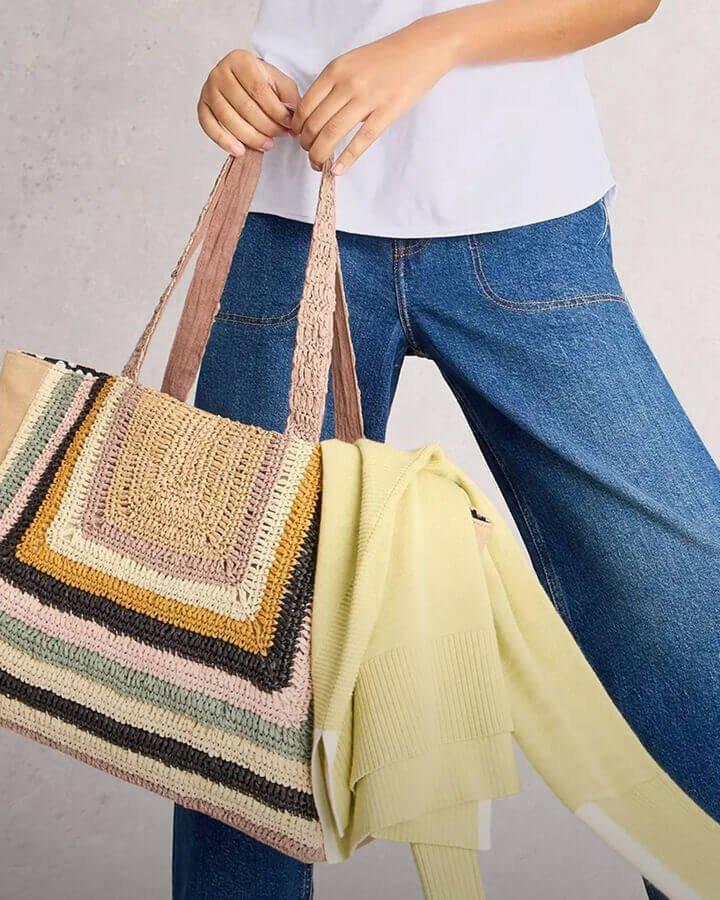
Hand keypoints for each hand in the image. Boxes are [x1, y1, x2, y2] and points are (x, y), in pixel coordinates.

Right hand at [198, 50, 299, 155]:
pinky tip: (240, 151)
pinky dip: (224, 141)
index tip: (289, 124)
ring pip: (228, 119)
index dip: (275, 111)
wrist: (241, 80)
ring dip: (250, 137)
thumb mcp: (280, 83)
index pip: (259, 90)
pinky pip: (209, 126)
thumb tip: (295, 118)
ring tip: (267, 145)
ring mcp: (208, 89)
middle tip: (280, 136)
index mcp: (240, 60)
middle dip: (266, 126)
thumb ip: (289, 97)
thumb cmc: (261, 82)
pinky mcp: (202, 106)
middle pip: (244, 106)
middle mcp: (220, 72)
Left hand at [291, 19, 455, 173]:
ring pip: (333, 134)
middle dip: (307, 145)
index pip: (306, 106)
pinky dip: (346, 159)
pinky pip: (361, 141)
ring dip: (321, 154)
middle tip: (309, 154)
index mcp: (335, 70)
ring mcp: (368, 98)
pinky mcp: (387, 112)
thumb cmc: (386, 57)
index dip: (298, 127)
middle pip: (315, 123)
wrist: (421, 48)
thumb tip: (317, 115)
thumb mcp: (352, 62)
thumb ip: (334, 84)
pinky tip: (338, 170)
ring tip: (319, 164)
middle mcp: (347, 83)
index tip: (299, 137)